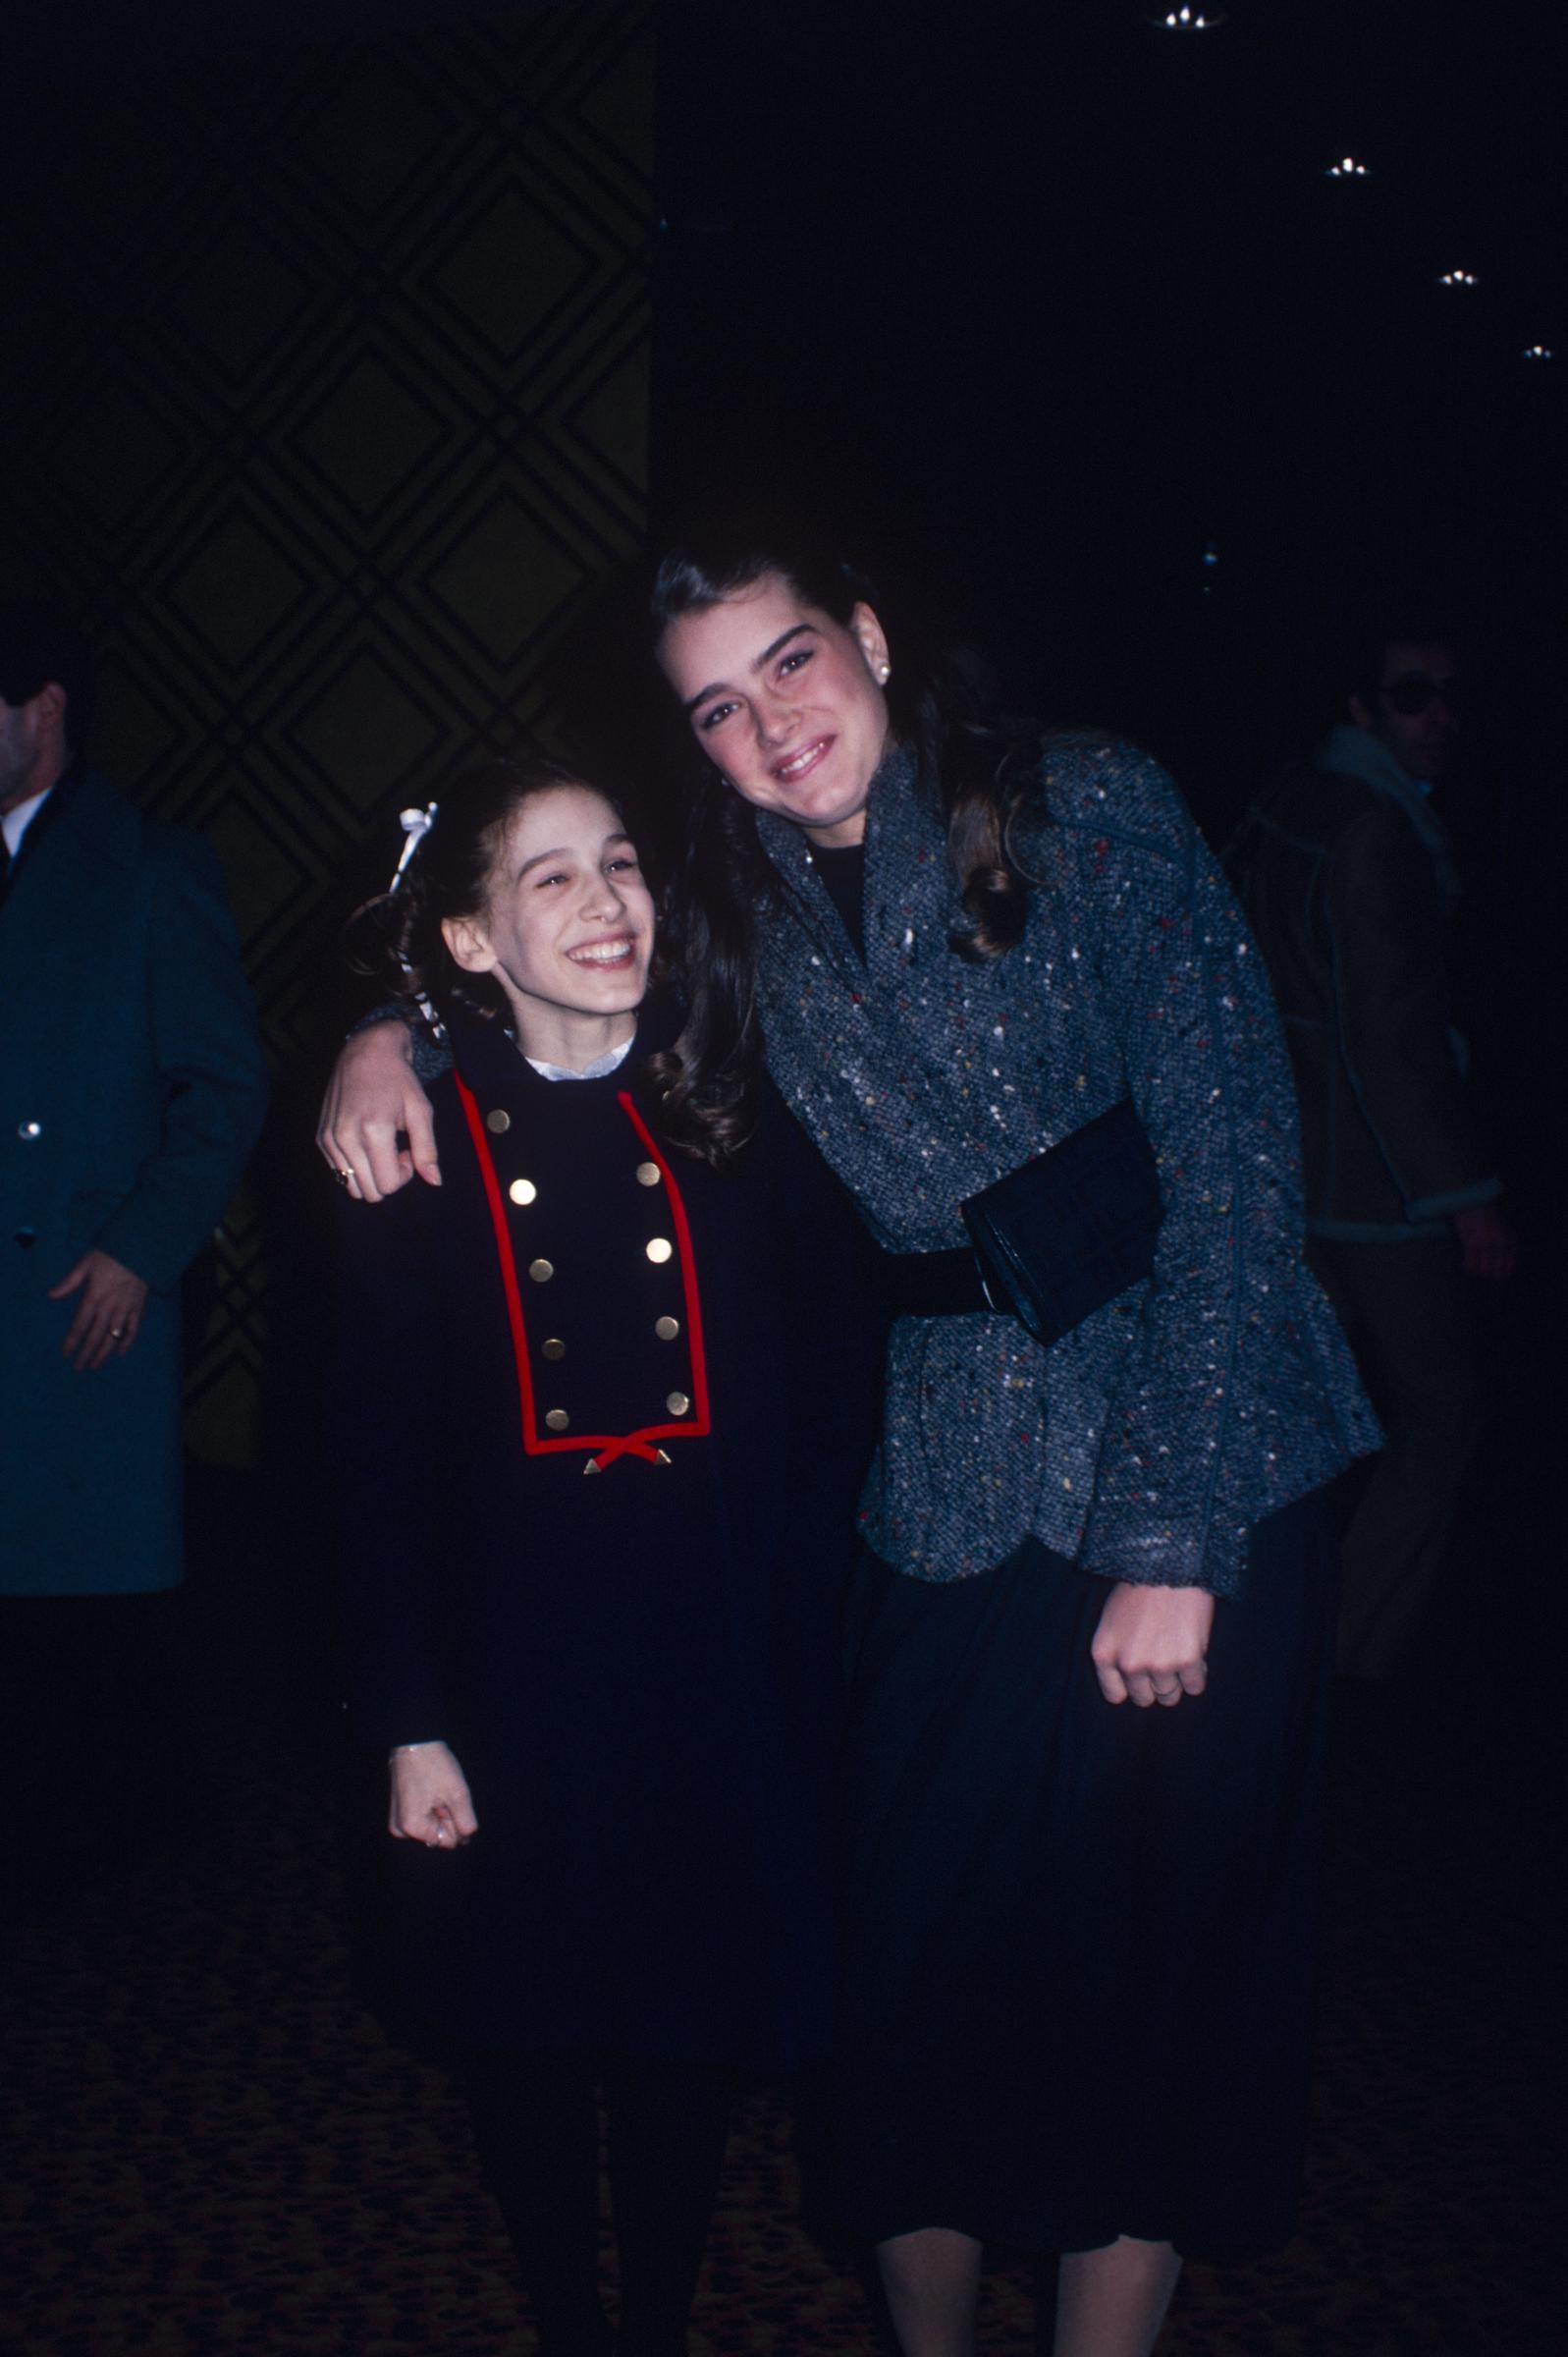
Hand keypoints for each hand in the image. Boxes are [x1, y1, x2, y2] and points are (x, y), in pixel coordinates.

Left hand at [48, 1249, 150, 1369]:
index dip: (72, 1341)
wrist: (140, 1250)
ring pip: (113, 1337)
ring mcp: (125, 1310)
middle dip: (86, 1354)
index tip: (65, 1354)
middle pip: (95, 1336)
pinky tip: (121, 1353)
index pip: (80, 1325)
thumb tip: (51, 1296)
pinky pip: (133, 1329)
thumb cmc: (109, 1255)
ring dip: (104, 1353)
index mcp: (93, 1298)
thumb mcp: (85, 1265)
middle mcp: (109, 1308)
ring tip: (95, 1365)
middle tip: (79, 1367)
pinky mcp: (138, 1308)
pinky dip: (128, 1342)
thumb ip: (68, 1283)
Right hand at [317, 1021, 440, 1201]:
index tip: (407, 1151)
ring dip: (371, 1174)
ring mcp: (329, 1139)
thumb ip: (427, 1149)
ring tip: (380, 1148)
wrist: (365, 1052)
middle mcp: (346, 1138)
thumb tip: (435, 1182)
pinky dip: (356, 1167)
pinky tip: (365, 1142)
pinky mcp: (321, 1138)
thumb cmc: (398, 1080)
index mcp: (373, 1131)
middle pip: (370, 1192)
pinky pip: (339, 1173)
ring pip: (352, 1187)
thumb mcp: (421, 1111)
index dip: (404, 1175)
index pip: (388, 1185)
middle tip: (396, 1150)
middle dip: (388, 1178)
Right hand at [389, 1741, 477, 1847]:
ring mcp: (397, 1822)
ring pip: (431, 1827)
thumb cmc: (435, 1766)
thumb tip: (465, 1841)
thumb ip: (465, 1823)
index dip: (455, 1821)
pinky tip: (427, 1791)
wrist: (413, 1743)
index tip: (448, 1800)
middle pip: (438, 1835)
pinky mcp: (398, 1814)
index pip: (448, 1841)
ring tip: (434, 1790)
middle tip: (441, 1793)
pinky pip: (422, 1820)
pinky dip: (429, 1808)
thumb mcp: (458, 1795)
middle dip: (446, 1816)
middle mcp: (401, 1830)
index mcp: (413, 1828)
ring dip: (438, 1812)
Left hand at [1090, 1580, 1213, 1707]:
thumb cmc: (1138, 1585)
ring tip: (1178, 1653)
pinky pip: (1195, 1686)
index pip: (1115, 1695)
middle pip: (1144, 1698)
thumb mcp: (1111, 1619)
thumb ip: (1117, 1651)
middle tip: (1163, 1661)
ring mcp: (1158, 1664)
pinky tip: (1195, 1654)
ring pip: (1170, 1696)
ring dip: (1176, 1680)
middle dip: (1154, 1685)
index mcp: (1104, 1654)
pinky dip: (1197, 1675)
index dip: (1130, 1687)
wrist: (1169, 1563)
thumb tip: (1134, 1680)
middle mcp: (1128, 1664)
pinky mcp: (1188, 1660)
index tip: (1140, 1677)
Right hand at [1453, 1202, 1516, 1280]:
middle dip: (1488, 1274)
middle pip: (1496, 1272)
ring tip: (1472, 1267)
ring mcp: (1487, 1245)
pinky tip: (1465, 1264)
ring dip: (1477, 1271)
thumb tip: (1503, 1267)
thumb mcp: (1503, 1229)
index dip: (1501, 1274)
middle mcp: (1502, 1244)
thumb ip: (1505, 1245)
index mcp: (1511, 1240)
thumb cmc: (1487, 1215)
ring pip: (1483, 1270)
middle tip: (1481, 1270)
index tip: (1493, 1273)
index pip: (1509, 1267)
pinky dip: (1467, 1267)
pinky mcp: (1473, 1243)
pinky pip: (1471, 1264)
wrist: (1473, 1202)